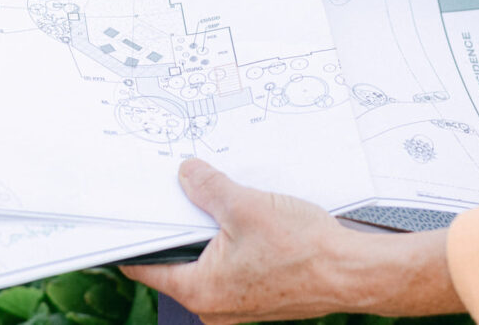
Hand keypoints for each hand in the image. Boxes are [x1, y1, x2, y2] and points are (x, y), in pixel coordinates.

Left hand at [121, 159, 464, 323]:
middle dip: (181, 224)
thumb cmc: (303, 250)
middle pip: (178, 259)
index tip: (126, 214)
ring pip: (208, 260)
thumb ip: (207, 188)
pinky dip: (233, 241)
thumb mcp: (245, 205)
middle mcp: (213, 304)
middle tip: (182, 190)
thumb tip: (186, 175)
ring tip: (224, 202)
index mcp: (199, 289)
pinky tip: (250, 218)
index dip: (134, 236)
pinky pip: (232, 265)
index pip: (145, 265)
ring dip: (212, 231)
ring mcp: (237, 303)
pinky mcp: (258, 295)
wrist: (353, 272)